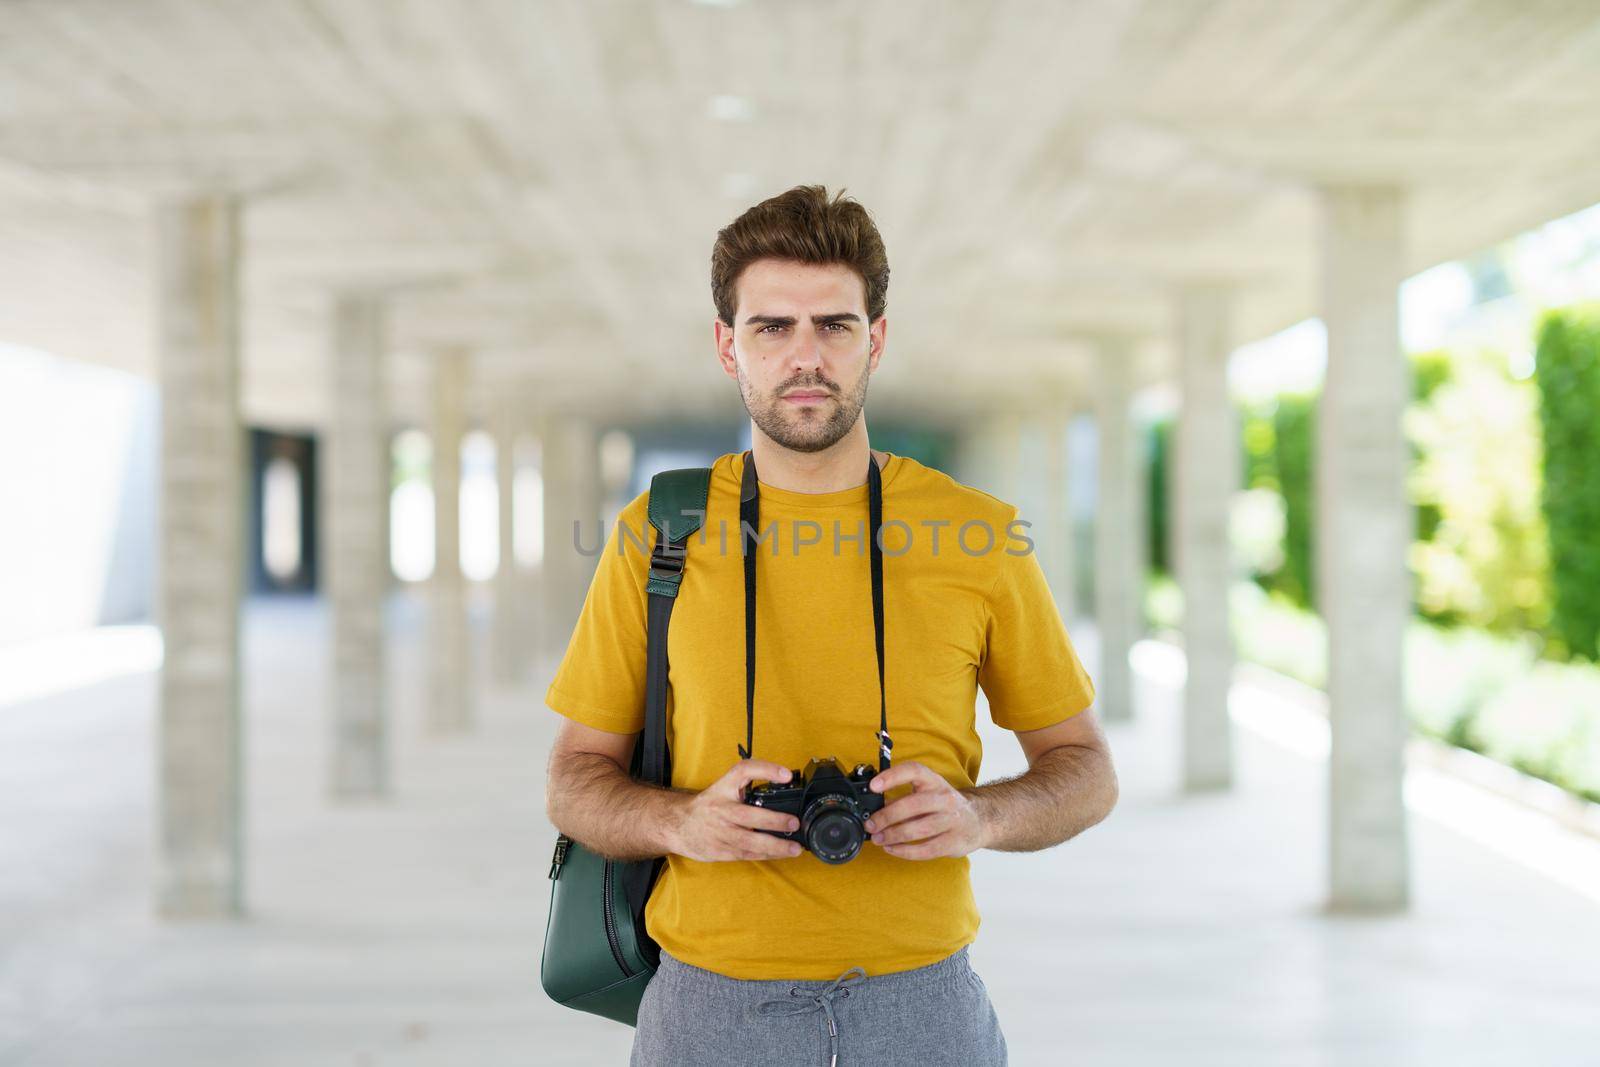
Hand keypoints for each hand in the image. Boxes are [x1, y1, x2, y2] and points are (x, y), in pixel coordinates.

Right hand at [669, 759, 803, 862]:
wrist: (677, 825)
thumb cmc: (707, 806)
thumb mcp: (723, 787)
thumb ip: (748, 784)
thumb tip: (784, 783)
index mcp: (722, 788)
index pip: (744, 771)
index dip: (766, 770)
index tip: (786, 775)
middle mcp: (720, 809)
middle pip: (748, 815)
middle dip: (774, 821)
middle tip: (794, 823)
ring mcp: (719, 833)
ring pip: (749, 841)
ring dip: (774, 846)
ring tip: (794, 848)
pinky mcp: (719, 851)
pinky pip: (746, 854)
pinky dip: (765, 855)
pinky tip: (780, 854)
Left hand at [864, 761, 985, 859]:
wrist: (979, 820)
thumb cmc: (944, 806)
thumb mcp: (928, 794)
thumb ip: (904, 799)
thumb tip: (875, 811)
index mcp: (934, 781)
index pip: (914, 771)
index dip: (892, 776)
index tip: (874, 785)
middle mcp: (945, 798)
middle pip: (912, 805)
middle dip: (887, 816)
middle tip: (871, 825)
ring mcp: (952, 820)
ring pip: (918, 829)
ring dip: (894, 835)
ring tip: (878, 839)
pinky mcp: (954, 842)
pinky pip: (926, 850)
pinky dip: (905, 851)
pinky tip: (892, 849)